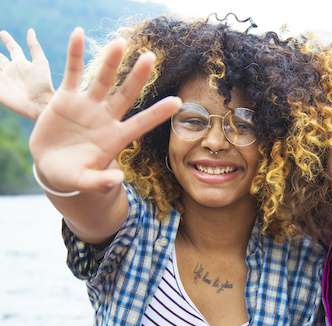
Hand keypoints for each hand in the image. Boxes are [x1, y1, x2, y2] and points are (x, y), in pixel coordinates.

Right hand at [0, 29, 54, 120]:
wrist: (40, 104)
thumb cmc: (43, 84)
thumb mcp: (40, 62)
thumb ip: (34, 47)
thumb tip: (30, 30)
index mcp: (21, 63)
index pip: (13, 48)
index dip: (8, 40)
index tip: (3, 33)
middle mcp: (11, 71)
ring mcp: (4, 80)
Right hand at [30, 28, 179, 193]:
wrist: (50, 163)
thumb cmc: (71, 175)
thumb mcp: (82, 181)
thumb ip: (98, 182)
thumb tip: (117, 180)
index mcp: (115, 138)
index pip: (141, 124)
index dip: (158, 113)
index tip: (178, 101)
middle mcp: (106, 118)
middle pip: (126, 95)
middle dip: (137, 78)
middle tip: (151, 57)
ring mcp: (87, 105)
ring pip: (102, 80)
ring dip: (110, 62)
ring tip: (120, 42)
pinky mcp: (66, 98)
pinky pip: (72, 73)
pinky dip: (74, 54)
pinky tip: (77, 34)